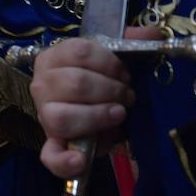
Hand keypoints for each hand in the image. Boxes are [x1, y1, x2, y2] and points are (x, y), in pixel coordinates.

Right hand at [29, 28, 150, 178]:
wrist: (87, 107)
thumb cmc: (97, 80)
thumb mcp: (109, 60)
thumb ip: (128, 43)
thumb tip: (154, 32)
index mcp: (53, 57)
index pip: (79, 51)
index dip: (109, 62)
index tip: (125, 73)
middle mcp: (41, 83)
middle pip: (74, 83)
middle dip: (110, 89)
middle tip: (128, 95)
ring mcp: (44, 114)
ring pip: (63, 116)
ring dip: (97, 116)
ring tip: (118, 114)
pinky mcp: (50, 143)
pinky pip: (50, 155)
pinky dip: (65, 162)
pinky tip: (80, 161)